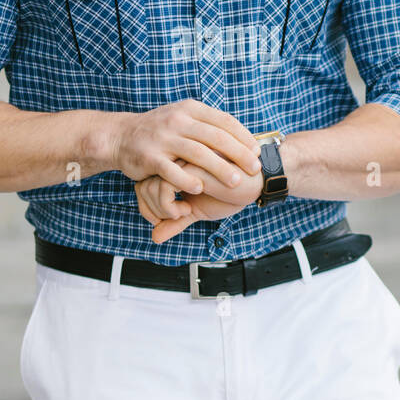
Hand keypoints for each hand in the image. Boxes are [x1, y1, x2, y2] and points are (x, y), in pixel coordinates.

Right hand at [110, 99, 260, 195]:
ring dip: (218, 168)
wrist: (120, 136)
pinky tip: (200, 189)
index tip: (257, 152)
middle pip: (215, 137)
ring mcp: (163, 138)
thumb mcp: (183, 118)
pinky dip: (187, 180)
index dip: (243, 137)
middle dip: (238, 154)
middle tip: (255, 168)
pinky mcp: (150, 157)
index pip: (224, 121)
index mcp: (190, 109)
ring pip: (197, 153)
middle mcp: (178, 120)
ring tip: (235, 181)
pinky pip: (172, 170)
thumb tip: (242, 137)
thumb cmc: (160, 131)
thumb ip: (207, 124)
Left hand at [135, 158, 262, 244]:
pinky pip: (163, 188)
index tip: (169, 219)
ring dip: (163, 210)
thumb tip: (155, 237)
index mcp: (175, 169)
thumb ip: (176, 221)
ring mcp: (180, 162)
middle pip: (143, 187)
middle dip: (153, 211)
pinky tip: (189, 209)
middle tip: (176, 218)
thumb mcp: (198, 212)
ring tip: (185, 212)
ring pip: (150, 187)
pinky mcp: (189, 166)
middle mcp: (175, 162)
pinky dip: (169, 206)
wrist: (256, 182)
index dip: (148, 208)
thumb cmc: (230, 193)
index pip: (144, 186)